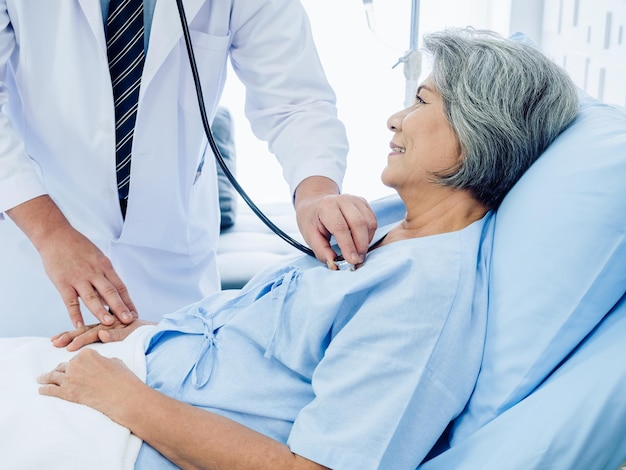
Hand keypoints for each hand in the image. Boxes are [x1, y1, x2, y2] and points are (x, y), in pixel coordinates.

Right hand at [7, 196, 137, 327]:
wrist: (56, 235)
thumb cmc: (78, 248)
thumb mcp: (97, 258)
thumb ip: (103, 278)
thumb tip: (110, 299)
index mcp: (105, 266)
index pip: (120, 287)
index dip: (128, 302)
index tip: (135, 315)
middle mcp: (94, 273)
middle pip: (110, 292)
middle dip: (120, 308)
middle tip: (129, 321)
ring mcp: (78, 278)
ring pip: (92, 297)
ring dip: (101, 311)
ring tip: (109, 323)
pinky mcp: (63, 282)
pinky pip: (70, 301)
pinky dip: (75, 314)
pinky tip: (80, 326)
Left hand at [38, 348, 140, 419]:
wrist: (123, 396)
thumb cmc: (123, 379)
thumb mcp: (115, 362)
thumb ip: (102, 361)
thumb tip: (99, 364)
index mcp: (87, 353)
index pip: (76, 357)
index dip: (75, 363)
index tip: (73, 367)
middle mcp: (76, 364)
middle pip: (63, 366)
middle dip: (60, 370)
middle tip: (54, 373)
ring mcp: (70, 378)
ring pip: (53, 376)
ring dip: (45, 378)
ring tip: (41, 379)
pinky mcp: (67, 393)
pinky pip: (50, 390)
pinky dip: (44, 389)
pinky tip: (41, 389)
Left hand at [51, 318, 151, 351]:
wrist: (156, 330)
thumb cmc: (137, 335)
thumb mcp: (118, 336)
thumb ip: (108, 337)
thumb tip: (97, 338)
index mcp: (104, 327)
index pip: (83, 330)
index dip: (68, 334)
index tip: (54, 340)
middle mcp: (109, 325)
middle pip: (86, 330)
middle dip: (69, 337)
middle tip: (55, 344)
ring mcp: (119, 326)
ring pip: (99, 332)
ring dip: (85, 339)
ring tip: (71, 346)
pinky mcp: (131, 328)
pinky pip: (121, 332)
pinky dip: (113, 334)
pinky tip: (103, 335)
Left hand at [294, 177, 376, 268]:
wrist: (315, 202)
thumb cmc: (312, 219)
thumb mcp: (309, 235)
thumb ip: (322, 251)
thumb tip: (335, 264)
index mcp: (326, 207)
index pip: (341, 227)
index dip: (348, 245)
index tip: (352, 260)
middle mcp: (343, 200)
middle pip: (359, 223)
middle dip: (361, 245)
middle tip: (358, 260)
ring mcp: (355, 200)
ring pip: (369, 222)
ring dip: (367, 241)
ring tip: (358, 251)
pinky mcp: (363, 203)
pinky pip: (373, 221)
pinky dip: (369, 234)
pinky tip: (361, 241)